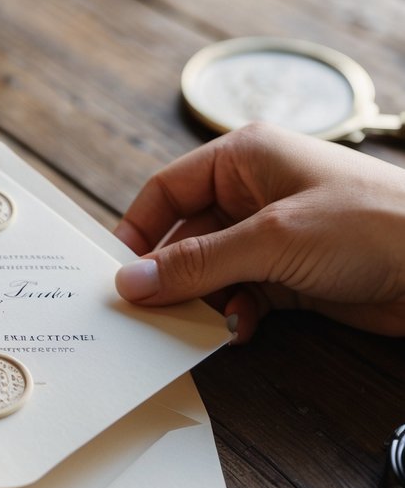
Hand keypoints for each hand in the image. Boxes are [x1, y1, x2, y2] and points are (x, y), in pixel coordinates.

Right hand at [113, 122, 404, 341]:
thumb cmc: (370, 223)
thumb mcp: (272, 239)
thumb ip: (198, 263)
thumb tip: (131, 282)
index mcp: (244, 157)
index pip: (167, 190)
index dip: (138, 230)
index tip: (116, 274)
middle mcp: (253, 192)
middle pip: (185, 235)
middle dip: (170, 275)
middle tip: (148, 312)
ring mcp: (272, 235)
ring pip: (210, 271)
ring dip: (202, 300)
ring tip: (197, 325)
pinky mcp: (291, 274)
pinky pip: (241, 294)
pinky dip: (233, 314)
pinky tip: (240, 330)